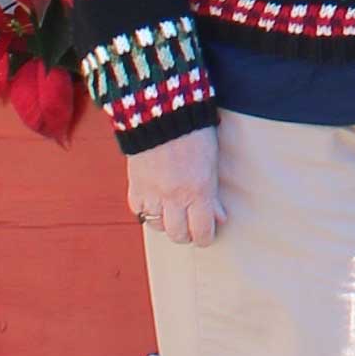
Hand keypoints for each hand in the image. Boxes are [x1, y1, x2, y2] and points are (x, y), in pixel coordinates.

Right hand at [127, 128, 223, 247]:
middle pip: (178, 234)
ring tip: (174, 216)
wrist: (163, 117)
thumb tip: (219, 218)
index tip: (206, 237)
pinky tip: (155, 205)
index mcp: (198, 191)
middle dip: (186, 235)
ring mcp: (152, 193)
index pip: (201, 231)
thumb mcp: (212, 165)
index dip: (205, 238)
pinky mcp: (135, 186)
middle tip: (191, 229)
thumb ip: (213, 194)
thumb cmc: (196, 136)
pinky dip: (147, 212)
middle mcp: (174, 197)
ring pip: (157, 226)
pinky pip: (139, 211)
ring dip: (166, 225)